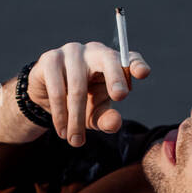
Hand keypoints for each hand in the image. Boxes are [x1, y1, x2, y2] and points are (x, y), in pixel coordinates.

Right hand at [28, 40, 149, 144]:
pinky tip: (62, 130)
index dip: (136, 64)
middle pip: (108, 60)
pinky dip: (60, 113)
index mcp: (112, 62)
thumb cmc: (81, 103)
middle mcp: (94, 51)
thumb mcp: (97, 114)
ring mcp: (72, 52)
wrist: (47, 98)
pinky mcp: (50, 59)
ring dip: (76, 118)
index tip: (143, 73)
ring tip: (76, 141)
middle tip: (120, 96)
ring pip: (78, 86)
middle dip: (115, 77)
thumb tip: (115, 123)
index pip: (129, 58)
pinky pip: (57, 88)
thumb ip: (108, 119)